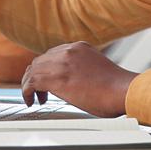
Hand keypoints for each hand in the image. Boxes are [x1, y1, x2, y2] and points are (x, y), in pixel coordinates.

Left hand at [20, 42, 136, 117]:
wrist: (123, 91)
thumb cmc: (117, 88)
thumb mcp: (98, 71)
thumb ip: (83, 72)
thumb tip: (76, 85)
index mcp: (79, 48)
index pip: (53, 54)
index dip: (47, 69)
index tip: (47, 81)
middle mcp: (68, 51)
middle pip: (41, 60)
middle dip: (37, 76)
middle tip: (39, 92)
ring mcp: (61, 62)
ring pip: (33, 70)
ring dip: (31, 85)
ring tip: (34, 99)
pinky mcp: (56, 77)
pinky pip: (31, 82)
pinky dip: (27, 92)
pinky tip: (31, 101)